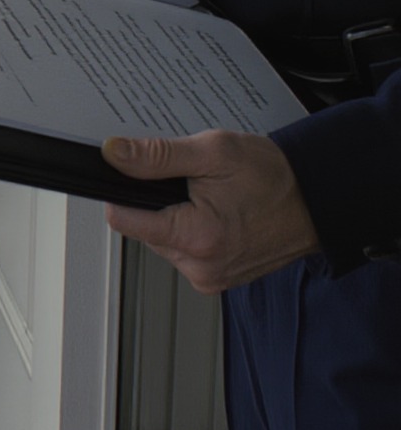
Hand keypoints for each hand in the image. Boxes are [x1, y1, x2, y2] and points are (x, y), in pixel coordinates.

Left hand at [101, 133, 320, 291]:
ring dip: (172, 213)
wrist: (315, 201)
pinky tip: (212, 212)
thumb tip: (115, 153)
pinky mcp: (217, 278)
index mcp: (197, 238)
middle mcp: (201, 267)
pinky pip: (183, 249)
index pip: (123, 220)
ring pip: (161, 238)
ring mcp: (210, 276)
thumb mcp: (212, 152)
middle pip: (142, 227)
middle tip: (187, 180)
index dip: (119, 190)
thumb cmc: (272, 176)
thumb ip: (157, 156)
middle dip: (154, 199)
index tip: (125, 174)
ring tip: (205, 195)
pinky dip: (189, 228)